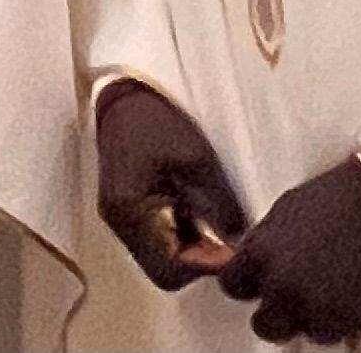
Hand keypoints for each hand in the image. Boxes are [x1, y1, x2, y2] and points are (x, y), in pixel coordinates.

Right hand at [96, 79, 247, 290]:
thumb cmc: (155, 119)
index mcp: (128, 210)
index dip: (202, 267)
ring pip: (159, 257)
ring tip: (216, 226)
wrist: (122, 91)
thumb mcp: (195, 158)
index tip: (230, 252)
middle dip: (197, 262)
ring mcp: (120, 218)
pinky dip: (180, 236)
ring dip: (190, 250)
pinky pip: (156, 239)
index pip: (167, 268)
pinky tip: (198, 214)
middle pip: (162, 269)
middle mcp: (119, 223)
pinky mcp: (128, 209)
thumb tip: (241, 240)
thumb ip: (219, 203)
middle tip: (227, 243)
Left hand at [221, 156, 360, 344]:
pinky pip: (334, 335)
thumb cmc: (340, 197)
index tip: (259, 282)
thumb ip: (267, 244)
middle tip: (297, 296)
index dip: (247, 285)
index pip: (233, 286)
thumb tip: (257, 263)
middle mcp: (281, 287)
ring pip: (302, 332)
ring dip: (312, 317)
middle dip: (277, 313)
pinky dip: (340, 322)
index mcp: (260, 253)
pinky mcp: (347, 324)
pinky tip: (352, 296)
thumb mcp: (287, 211)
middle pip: (264, 323)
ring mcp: (314, 309)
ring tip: (332, 290)